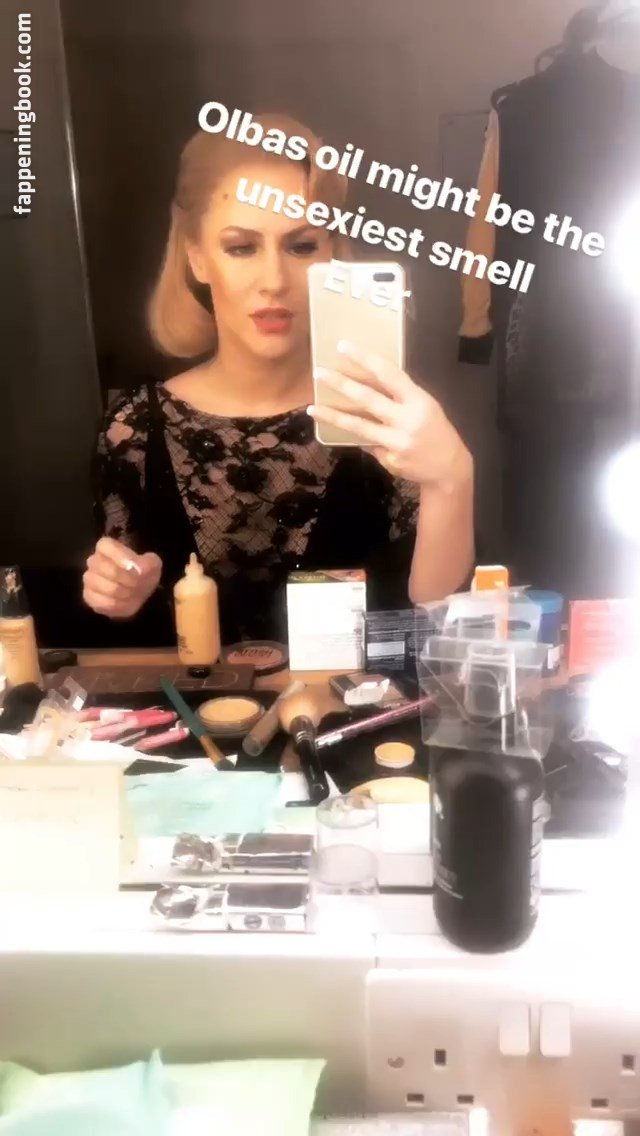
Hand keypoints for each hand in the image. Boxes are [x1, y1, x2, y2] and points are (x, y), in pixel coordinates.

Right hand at [83, 537, 161, 618]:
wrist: (139, 590)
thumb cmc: (143, 572)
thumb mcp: (153, 564)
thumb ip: (148, 563)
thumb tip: (138, 569)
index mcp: (107, 547)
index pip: (105, 546)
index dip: (120, 556)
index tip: (135, 567)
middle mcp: (94, 560)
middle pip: (104, 567)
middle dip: (126, 578)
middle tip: (138, 584)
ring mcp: (89, 579)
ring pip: (102, 585)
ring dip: (122, 592)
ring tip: (132, 593)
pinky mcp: (89, 596)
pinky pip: (99, 601)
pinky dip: (115, 604)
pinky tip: (124, 602)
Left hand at [308, 342, 471, 487]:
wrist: (449, 469)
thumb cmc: (435, 430)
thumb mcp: (426, 406)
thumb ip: (400, 395)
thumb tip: (367, 381)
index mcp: (418, 400)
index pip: (388, 373)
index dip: (365, 358)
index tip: (343, 346)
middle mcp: (407, 420)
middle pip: (368, 398)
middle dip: (341, 384)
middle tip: (318, 373)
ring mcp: (397, 442)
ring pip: (359, 426)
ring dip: (333, 416)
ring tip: (312, 408)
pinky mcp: (389, 459)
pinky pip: (367, 445)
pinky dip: (361, 439)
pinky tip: (359, 439)